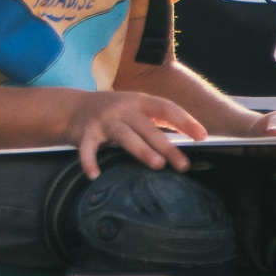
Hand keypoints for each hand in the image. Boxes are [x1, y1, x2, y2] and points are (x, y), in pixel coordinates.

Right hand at [64, 90, 206, 178]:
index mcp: (139, 101)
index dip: (184, 121)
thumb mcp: (136, 107)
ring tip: (157, 165)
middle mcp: (122, 108)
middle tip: (183, 164)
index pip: (165, 108)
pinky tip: (94, 175)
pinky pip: (88, 149)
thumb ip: (160, 119)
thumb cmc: (115, 112)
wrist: (73, 107)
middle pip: (147, 127)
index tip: (202, 136)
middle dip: (166, 145)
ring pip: (125, 136)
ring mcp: (104, 120)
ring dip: (141, 150)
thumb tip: (193, 138)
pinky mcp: (86, 133)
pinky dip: (89, 161)